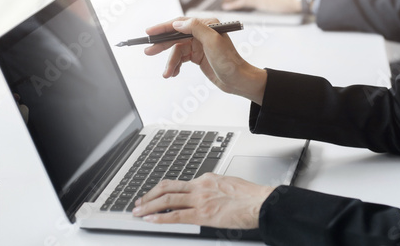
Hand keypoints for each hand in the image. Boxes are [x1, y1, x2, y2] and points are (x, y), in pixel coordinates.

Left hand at [132, 173, 275, 228]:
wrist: (261, 202)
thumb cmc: (250, 196)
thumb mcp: (228, 185)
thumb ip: (214, 188)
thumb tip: (207, 194)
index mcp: (206, 179)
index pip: (178, 183)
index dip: (162, 189)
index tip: (154, 195)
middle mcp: (200, 186)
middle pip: (167, 187)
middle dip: (149, 195)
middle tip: (138, 202)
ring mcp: (200, 199)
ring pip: (167, 199)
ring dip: (149, 205)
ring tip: (138, 211)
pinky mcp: (203, 214)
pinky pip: (176, 215)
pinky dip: (160, 217)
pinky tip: (150, 220)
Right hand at [144, 17, 266, 104]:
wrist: (239, 80)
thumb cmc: (230, 62)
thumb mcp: (213, 43)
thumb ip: (196, 29)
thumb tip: (177, 24)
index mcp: (207, 25)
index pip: (180, 23)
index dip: (163, 27)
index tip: (150, 32)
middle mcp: (202, 33)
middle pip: (176, 36)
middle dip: (161, 45)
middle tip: (148, 51)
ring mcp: (199, 45)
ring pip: (177, 51)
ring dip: (170, 62)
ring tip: (167, 74)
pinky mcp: (198, 56)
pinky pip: (181, 59)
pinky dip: (176, 66)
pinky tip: (173, 73)